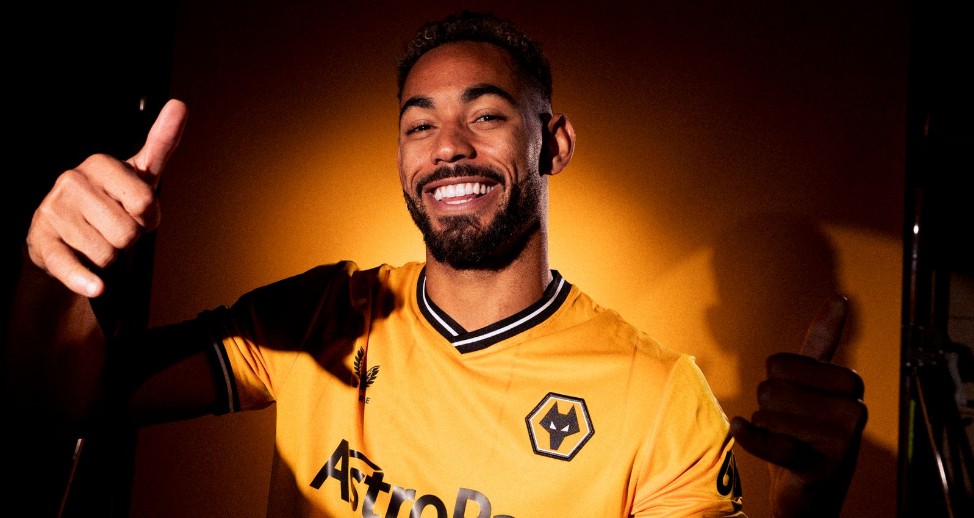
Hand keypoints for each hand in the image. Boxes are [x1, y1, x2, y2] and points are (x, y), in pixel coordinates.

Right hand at [25, 99, 187, 297]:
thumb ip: (161, 143)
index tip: (138, 213)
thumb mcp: (139, 174)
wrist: (68, 237)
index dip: (149, 217)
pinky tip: (96, 285)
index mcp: (98, 164)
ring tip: (99, 243)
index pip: (145, 202)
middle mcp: (71, 183)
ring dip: (111, 257)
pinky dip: (86, 281)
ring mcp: (54, 213)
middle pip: (128, 232)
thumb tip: (180, 105)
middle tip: (117, 231)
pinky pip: (71, 267)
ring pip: (108, 253)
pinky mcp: (42, 244)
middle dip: (130, 239)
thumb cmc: (110, 202)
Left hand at [730, 295, 867, 517]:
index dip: (774, 381)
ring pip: (767, 414)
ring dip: (765, 428)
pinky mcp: (819, 468)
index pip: (781, 363)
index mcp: (849, 384)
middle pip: (772, 388)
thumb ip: (823, 342)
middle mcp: (853, 410)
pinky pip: (776, 444)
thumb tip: (839, 299)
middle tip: (787, 424)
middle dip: (767, 406)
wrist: (810, 491)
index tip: (795, 399)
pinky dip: (753, 437)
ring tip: (786, 440)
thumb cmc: (809, 430)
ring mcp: (840, 442)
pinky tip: (740, 428)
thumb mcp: (815, 384)